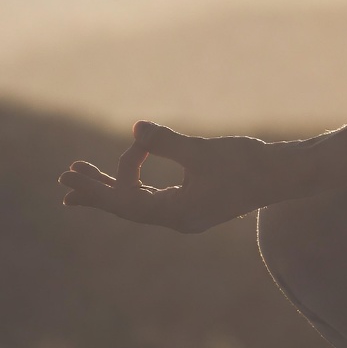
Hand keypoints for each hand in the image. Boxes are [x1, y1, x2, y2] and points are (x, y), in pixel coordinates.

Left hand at [59, 121, 305, 233]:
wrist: (284, 175)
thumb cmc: (247, 163)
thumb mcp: (203, 151)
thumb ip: (167, 142)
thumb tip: (136, 127)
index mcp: (178, 214)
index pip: (129, 200)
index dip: (119, 171)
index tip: (138, 142)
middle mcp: (178, 220)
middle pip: (125, 208)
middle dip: (94, 192)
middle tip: (62, 181)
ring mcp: (186, 215)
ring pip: (137, 204)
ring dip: (109, 188)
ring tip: (80, 175)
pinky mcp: (194, 205)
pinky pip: (152, 200)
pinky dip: (133, 186)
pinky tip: (125, 174)